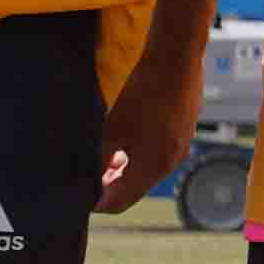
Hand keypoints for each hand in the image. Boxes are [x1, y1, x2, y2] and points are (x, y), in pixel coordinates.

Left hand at [98, 25, 205, 213]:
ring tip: (104, 158)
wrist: (175, 60)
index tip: (81, 198)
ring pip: (146, 171)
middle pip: (134, 188)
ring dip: (124, 169)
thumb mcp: (112, 129)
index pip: (120, 202)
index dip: (98, 203)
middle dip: (110, 185)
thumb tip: (91, 176)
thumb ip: (100, 158)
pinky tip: (125, 141)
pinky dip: (139, 155)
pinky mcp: (183, 133)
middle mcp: (170, 163)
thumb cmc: (144, 93)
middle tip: (87, 177)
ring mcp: (180, 148)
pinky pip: (158, 155)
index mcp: (153, 167)